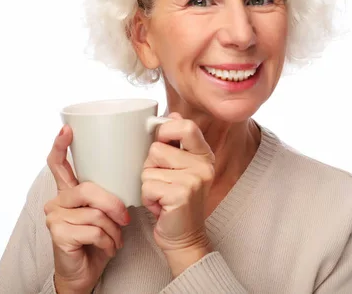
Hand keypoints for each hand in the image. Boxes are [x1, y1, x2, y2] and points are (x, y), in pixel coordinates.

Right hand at [45, 125, 130, 293]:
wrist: (85, 273)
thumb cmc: (97, 240)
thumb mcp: (105, 212)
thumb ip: (108, 193)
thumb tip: (130, 170)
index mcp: (68, 192)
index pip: (58, 164)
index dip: (61, 145)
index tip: (66, 129)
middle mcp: (57, 201)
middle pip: (88, 189)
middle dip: (113, 204)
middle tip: (125, 219)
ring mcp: (55, 217)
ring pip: (95, 213)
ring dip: (113, 230)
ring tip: (114, 239)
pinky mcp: (58, 234)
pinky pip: (94, 231)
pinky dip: (108, 242)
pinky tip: (106, 248)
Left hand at [141, 113, 215, 276]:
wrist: (184, 237)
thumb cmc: (176, 200)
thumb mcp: (182, 168)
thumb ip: (178, 142)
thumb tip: (172, 113)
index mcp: (204, 155)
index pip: (186, 126)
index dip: (166, 129)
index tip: (160, 141)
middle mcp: (203, 166)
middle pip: (157, 148)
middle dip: (150, 166)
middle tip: (162, 181)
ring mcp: (193, 180)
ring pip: (148, 168)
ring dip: (147, 184)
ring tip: (161, 195)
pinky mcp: (180, 195)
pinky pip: (147, 186)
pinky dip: (147, 199)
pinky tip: (160, 206)